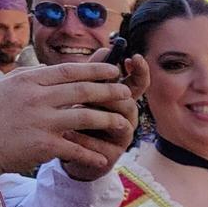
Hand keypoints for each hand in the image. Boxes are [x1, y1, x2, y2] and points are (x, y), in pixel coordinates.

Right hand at [0, 62, 136, 178]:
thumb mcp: (5, 87)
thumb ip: (30, 77)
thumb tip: (51, 68)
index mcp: (29, 81)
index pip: (70, 70)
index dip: (96, 70)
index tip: (114, 70)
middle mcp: (37, 98)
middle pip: (84, 91)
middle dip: (110, 92)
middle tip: (127, 94)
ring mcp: (42, 122)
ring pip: (87, 117)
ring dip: (109, 120)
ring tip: (123, 123)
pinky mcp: (44, 145)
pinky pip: (77, 149)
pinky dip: (92, 154)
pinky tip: (104, 157)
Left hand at [59, 54, 146, 181]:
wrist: (67, 151)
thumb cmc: (75, 116)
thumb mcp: (81, 93)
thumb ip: (92, 74)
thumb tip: (104, 50)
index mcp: (121, 99)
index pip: (138, 83)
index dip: (140, 71)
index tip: (133, 57)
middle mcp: (127, 117)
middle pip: (129, 102)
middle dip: (112, 95)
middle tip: (94, 89)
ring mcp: (121, 137)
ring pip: (120, 124)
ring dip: (99, 116)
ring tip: (77, 109)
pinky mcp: (110, 156)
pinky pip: (102, 146)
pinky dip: (83, 139)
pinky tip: (67, 134)